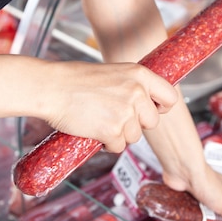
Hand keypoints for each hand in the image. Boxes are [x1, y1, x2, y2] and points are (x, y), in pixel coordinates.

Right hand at [39, 60, 177, 151]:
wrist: (52, 88)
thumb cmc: (75, 79)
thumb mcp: (113, 73)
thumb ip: (131, 86)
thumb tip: (145, 103)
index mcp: (140, 74)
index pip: (169, 96)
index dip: (161, 108)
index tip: (151, 111)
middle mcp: (137, 92)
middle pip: (152, 122)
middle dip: (136, 125)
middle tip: (116, 118)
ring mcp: (126, 112)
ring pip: (134, 137)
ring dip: (119, 135)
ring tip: (99, 122)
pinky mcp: (112, 130)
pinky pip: (118, 147)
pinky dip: (106, 144)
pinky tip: (94, 132)